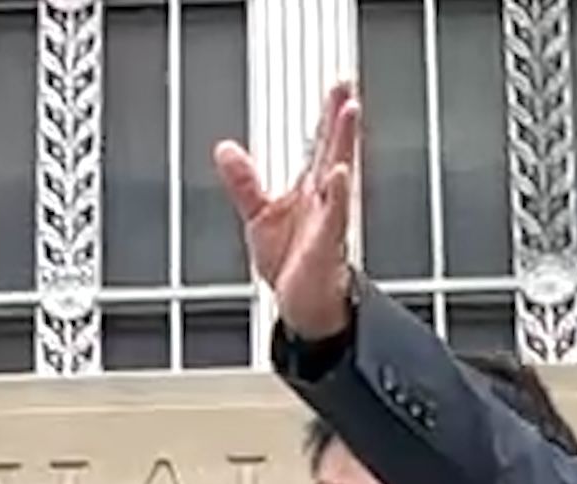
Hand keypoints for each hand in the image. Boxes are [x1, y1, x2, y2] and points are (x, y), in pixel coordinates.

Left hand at [215, 84, 361, 343]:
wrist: (302, 306)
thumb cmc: (290, 264)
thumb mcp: (259, 217)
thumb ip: (245, 183)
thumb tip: (226, 151)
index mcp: (310, 191)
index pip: (320, 144)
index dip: (328, 115)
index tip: (339, 85)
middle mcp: (323, 200)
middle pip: (334, 150)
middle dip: (340, 118)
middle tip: (347, 86)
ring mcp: (328, 220)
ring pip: (339, 174)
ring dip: (345, 143)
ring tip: (349, 113)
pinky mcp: (327, 245)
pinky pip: (335, 216)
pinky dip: (337, 195)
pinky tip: (339, 174)